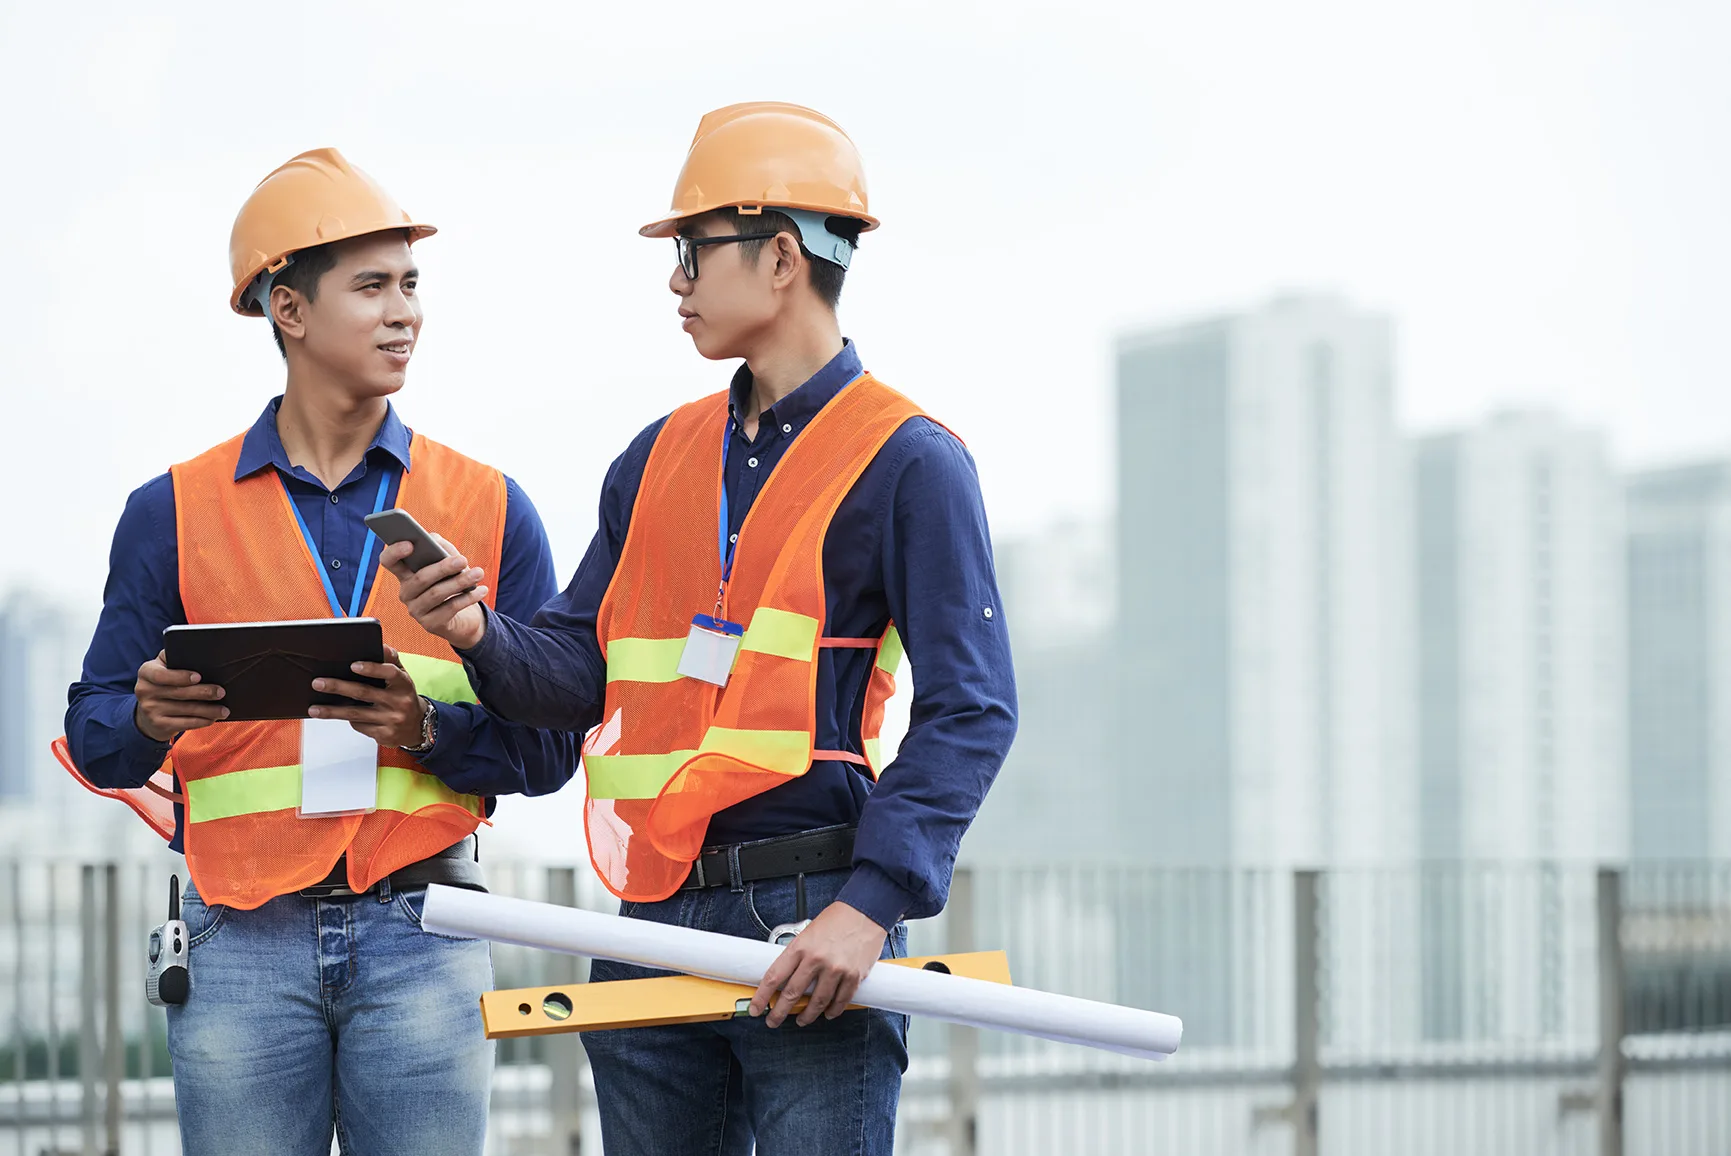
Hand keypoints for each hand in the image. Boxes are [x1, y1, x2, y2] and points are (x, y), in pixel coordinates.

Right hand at [134, 651, 227, 741]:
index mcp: (146, 672)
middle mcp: (144, 691)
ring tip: (224, 710)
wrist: (147, 712)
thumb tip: (201, 652)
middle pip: (179, 693)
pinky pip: (184, 724)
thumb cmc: (164, 683)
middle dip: (203, 693)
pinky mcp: (159, 724)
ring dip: (208, 710)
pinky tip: (212, 719)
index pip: (161, 675)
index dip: (180, 676)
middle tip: (221, 692)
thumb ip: (175, 658)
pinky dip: (201, 721)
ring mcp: (150, 709)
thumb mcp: (163, 667)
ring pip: (185, 710)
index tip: (198, 677)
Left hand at [308, 644, 426, 747]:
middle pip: (364, 693)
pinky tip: (339, 715)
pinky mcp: (384, 735)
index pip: (390, 673)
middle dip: (338, 687)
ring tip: (314, 709)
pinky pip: (360, 726)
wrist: (417, 727)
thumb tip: (381, 645)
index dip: (372, 668)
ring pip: (356, 714)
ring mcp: (392, 720)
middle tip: (318, 683)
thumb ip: (390, 660)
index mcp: (404, 684)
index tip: (353, 665)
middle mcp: (399, 702)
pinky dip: (348, 720)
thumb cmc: (403, 696)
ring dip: (332, 711)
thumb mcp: (402, 677)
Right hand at [381, 537, 488, 649]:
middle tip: (463, 560)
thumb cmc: (452, 583)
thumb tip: (433, 538)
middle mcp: (406, 593)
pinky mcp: (430, 624)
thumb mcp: (448, 562)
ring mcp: (416, 610)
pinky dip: (469, 598)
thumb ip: (440, 547)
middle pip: (420, 578)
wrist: (463, 617)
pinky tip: (482, 590)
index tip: (410, 543)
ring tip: (479, 573)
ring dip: (460, 582)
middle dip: (443, 567)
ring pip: (436, 593)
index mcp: (405, 574)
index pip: (389, 561)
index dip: (395, 552)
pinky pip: (450, 608)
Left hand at [750, 901, 887, 1027]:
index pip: (775, 977)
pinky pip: (840, 1001)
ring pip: (817, 1003)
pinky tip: (827, 1013)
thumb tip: (787, 977)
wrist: (864, 911)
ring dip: (807, 1016)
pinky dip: (832, 1011)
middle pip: (792, 995)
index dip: (762, 997)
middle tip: (773, 1021)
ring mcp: (836, 970)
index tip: (756, 1008)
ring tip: (802, 1019)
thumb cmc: (837, 919)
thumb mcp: (808, 932)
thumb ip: (798, 954)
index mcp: (801, 947)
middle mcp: (816, 959)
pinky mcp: (854, 976)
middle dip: (779, 1013)